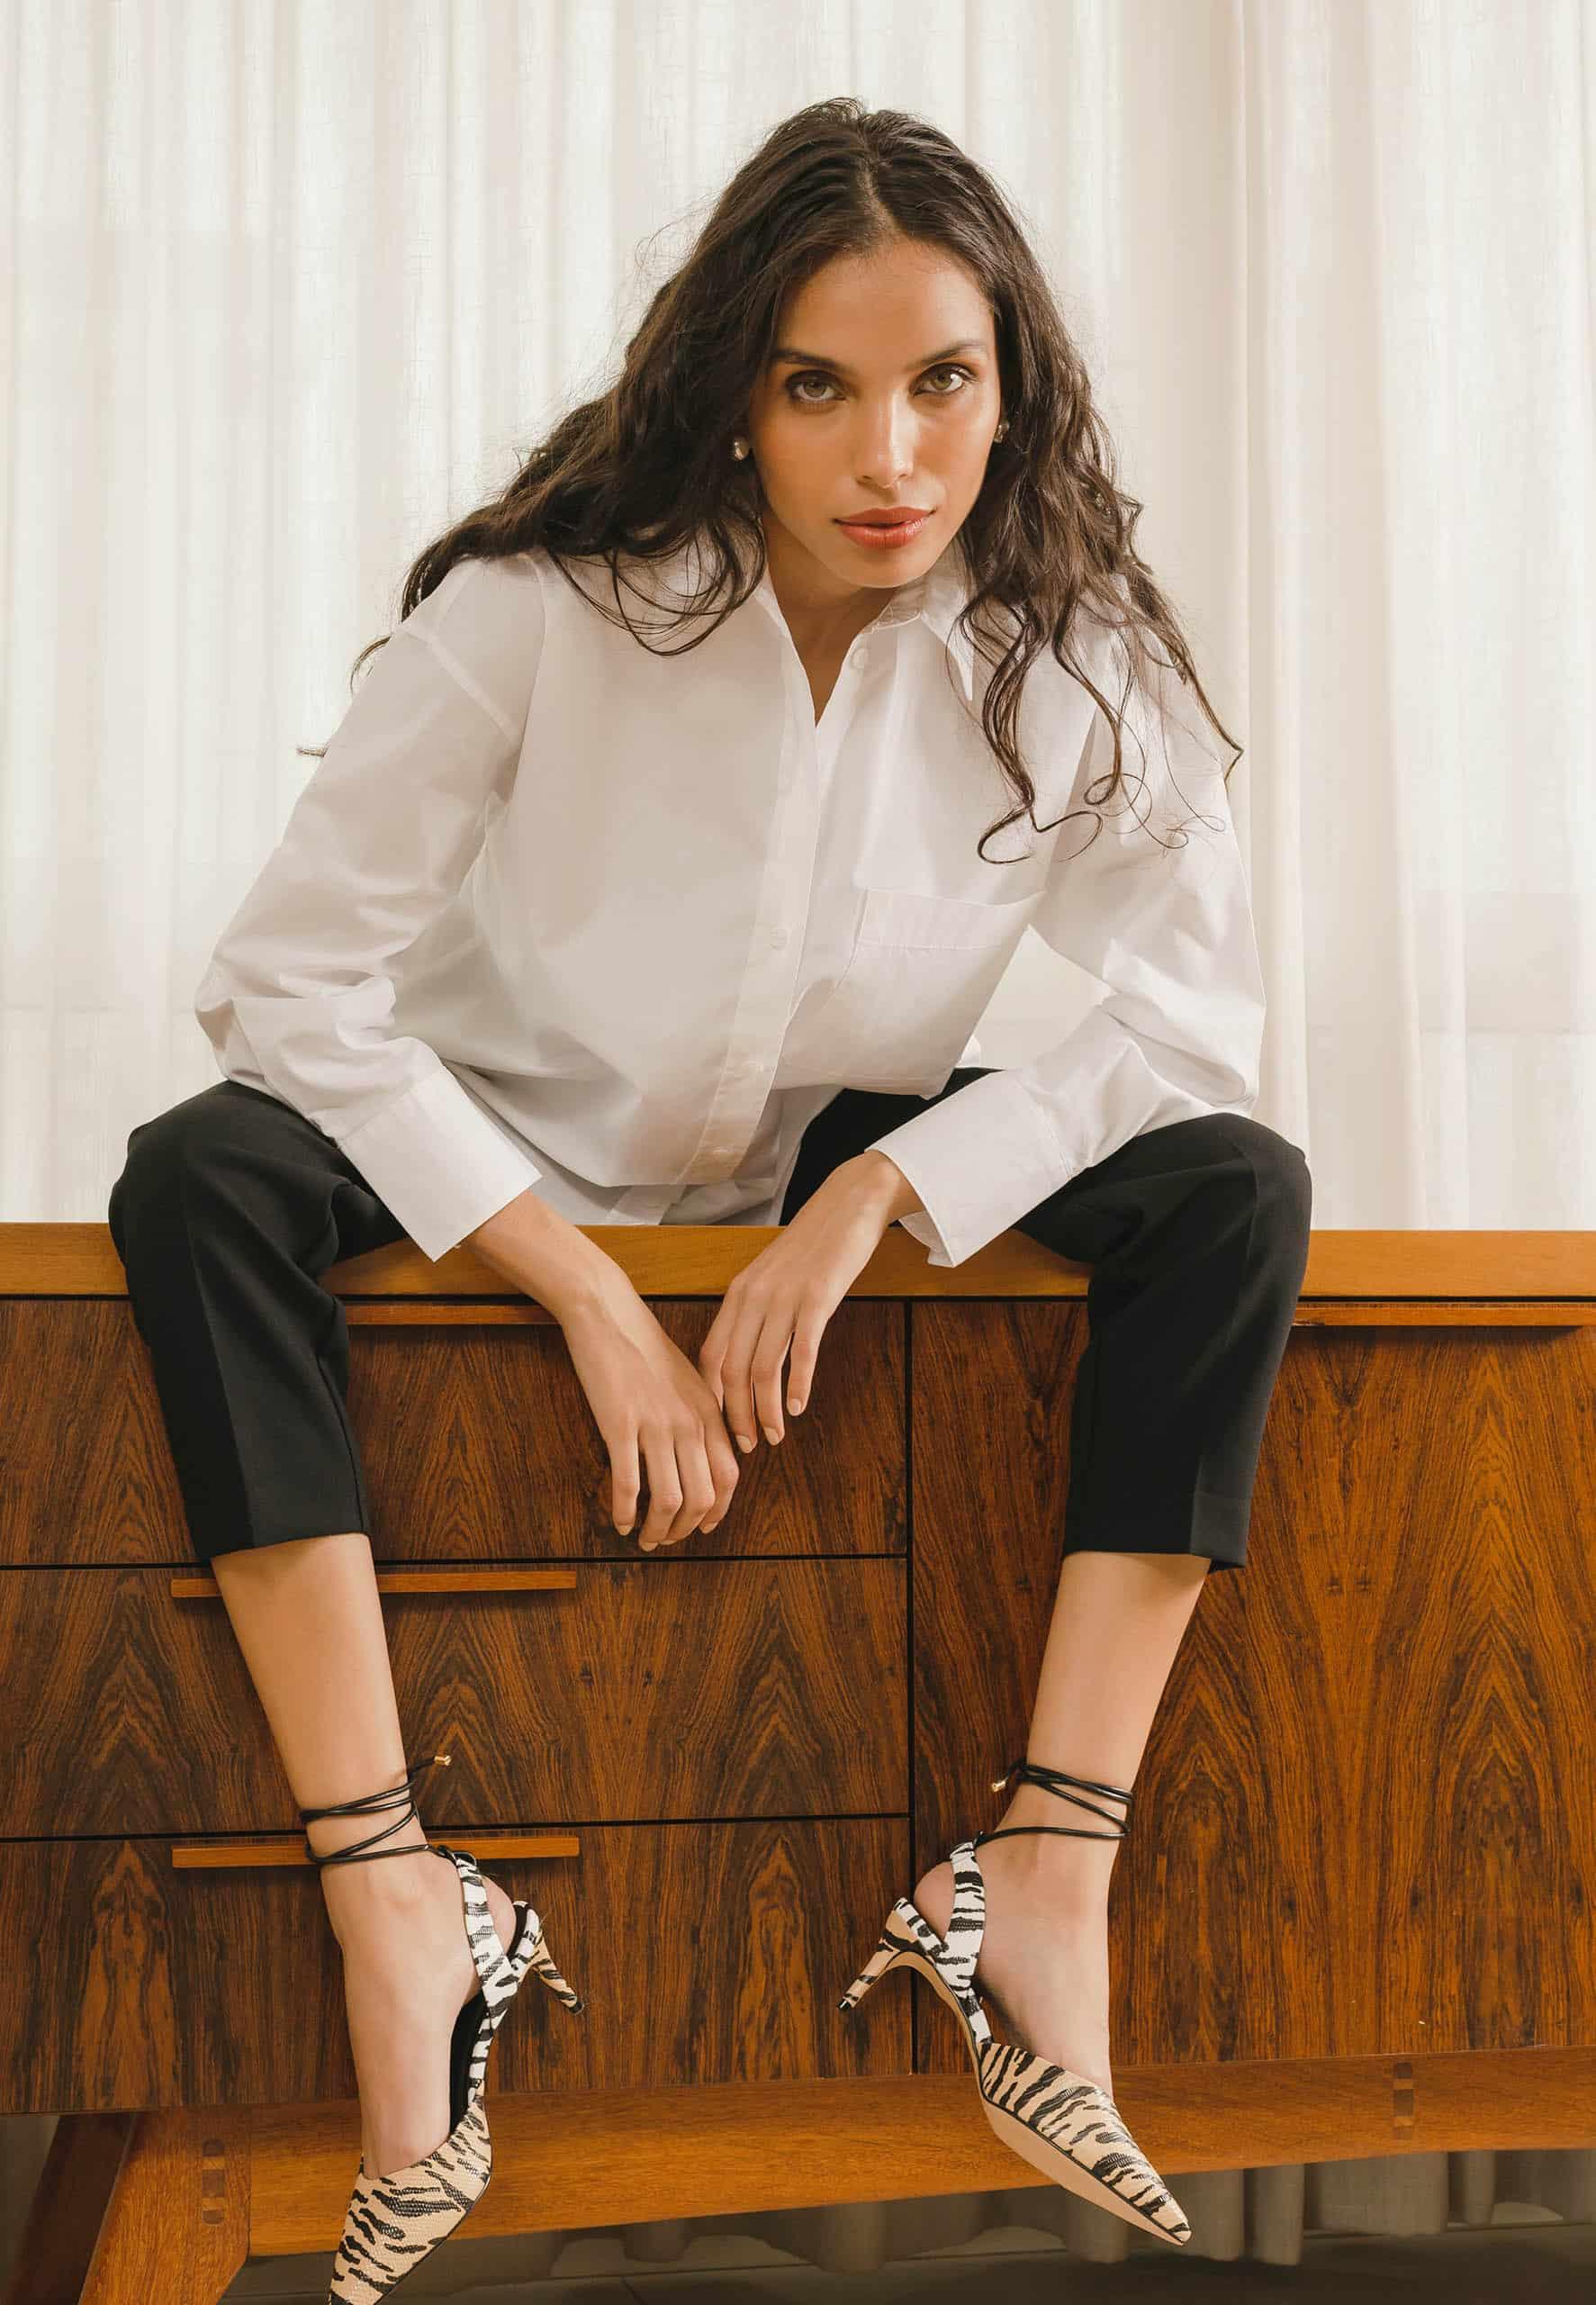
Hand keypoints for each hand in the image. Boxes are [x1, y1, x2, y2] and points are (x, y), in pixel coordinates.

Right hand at [560, 1277, 742, 1552]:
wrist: (609, 1314)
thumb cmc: (645, 1346)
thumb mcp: (688, 1380)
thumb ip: (700, 1416)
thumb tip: (704, 1455)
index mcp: (709, 1412)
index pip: (728, 1477)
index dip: (717, 1511)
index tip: (701, 1527)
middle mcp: (689, 1423)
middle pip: (703, 1497)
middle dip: (685, 1529)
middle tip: (667, 1539)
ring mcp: (655, 1425)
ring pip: (670, 1500)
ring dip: (658, 1530)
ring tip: (644, 1538)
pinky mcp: (619, 1425)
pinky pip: (628, 1484)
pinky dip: (625, 1512)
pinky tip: (619, 1521)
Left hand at [697, 1154, 902, 1455]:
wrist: (847, 1204)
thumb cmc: (813, 1247)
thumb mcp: (772, 1278)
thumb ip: (757, 1314)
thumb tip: (748, 1359)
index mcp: (738, 1294)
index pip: (711, 1356)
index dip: (712, 1398)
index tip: (720, 1428)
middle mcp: (753, 1297)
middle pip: (732, 1369)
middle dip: (736, 1415)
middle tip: (746, 1446)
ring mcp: (784, 1297)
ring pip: (763, 1367)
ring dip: (765, 1410)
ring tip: (774, 1436)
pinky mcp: (817, 1297)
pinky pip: (801, 1350)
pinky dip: (797, 1384)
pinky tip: (797, 1407)